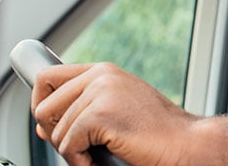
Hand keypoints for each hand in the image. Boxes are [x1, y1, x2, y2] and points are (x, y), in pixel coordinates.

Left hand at [31, 63, 198, 165]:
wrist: (186, 143)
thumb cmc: (158, 132)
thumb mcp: (117, 112)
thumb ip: (82, 110)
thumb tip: (42, 125)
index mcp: (104, 71)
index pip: (47, 77)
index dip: (41, 103)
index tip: (51, 124)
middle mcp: (100, 76)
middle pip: (43, 107)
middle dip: (55, 134)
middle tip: (82, 147)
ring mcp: (100, 93)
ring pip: (56, 133)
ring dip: (74, 152)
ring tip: (101, 155)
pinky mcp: (100, 115)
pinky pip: (68, 146)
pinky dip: (80, 162)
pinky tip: (101, 160)